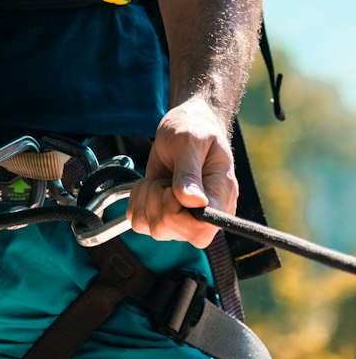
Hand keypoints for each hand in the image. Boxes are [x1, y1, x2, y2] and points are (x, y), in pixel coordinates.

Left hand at [127, 97, 237, 247]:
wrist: (187, 126)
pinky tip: (152, 184)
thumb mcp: (191, 142)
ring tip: (162, 178)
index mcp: (220, 201)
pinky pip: (138, 221)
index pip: (199, 232)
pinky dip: (137, 199)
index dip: (176, 213)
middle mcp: (202, 218)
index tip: (173, 187)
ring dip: (146, 197)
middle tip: (168, 176)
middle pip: (165, 229)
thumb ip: (189, 171)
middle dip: (156, 197)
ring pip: (149, 226)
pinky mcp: (162, 216)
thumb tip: (193, 202)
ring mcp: (182, 220)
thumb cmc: (195, 129)